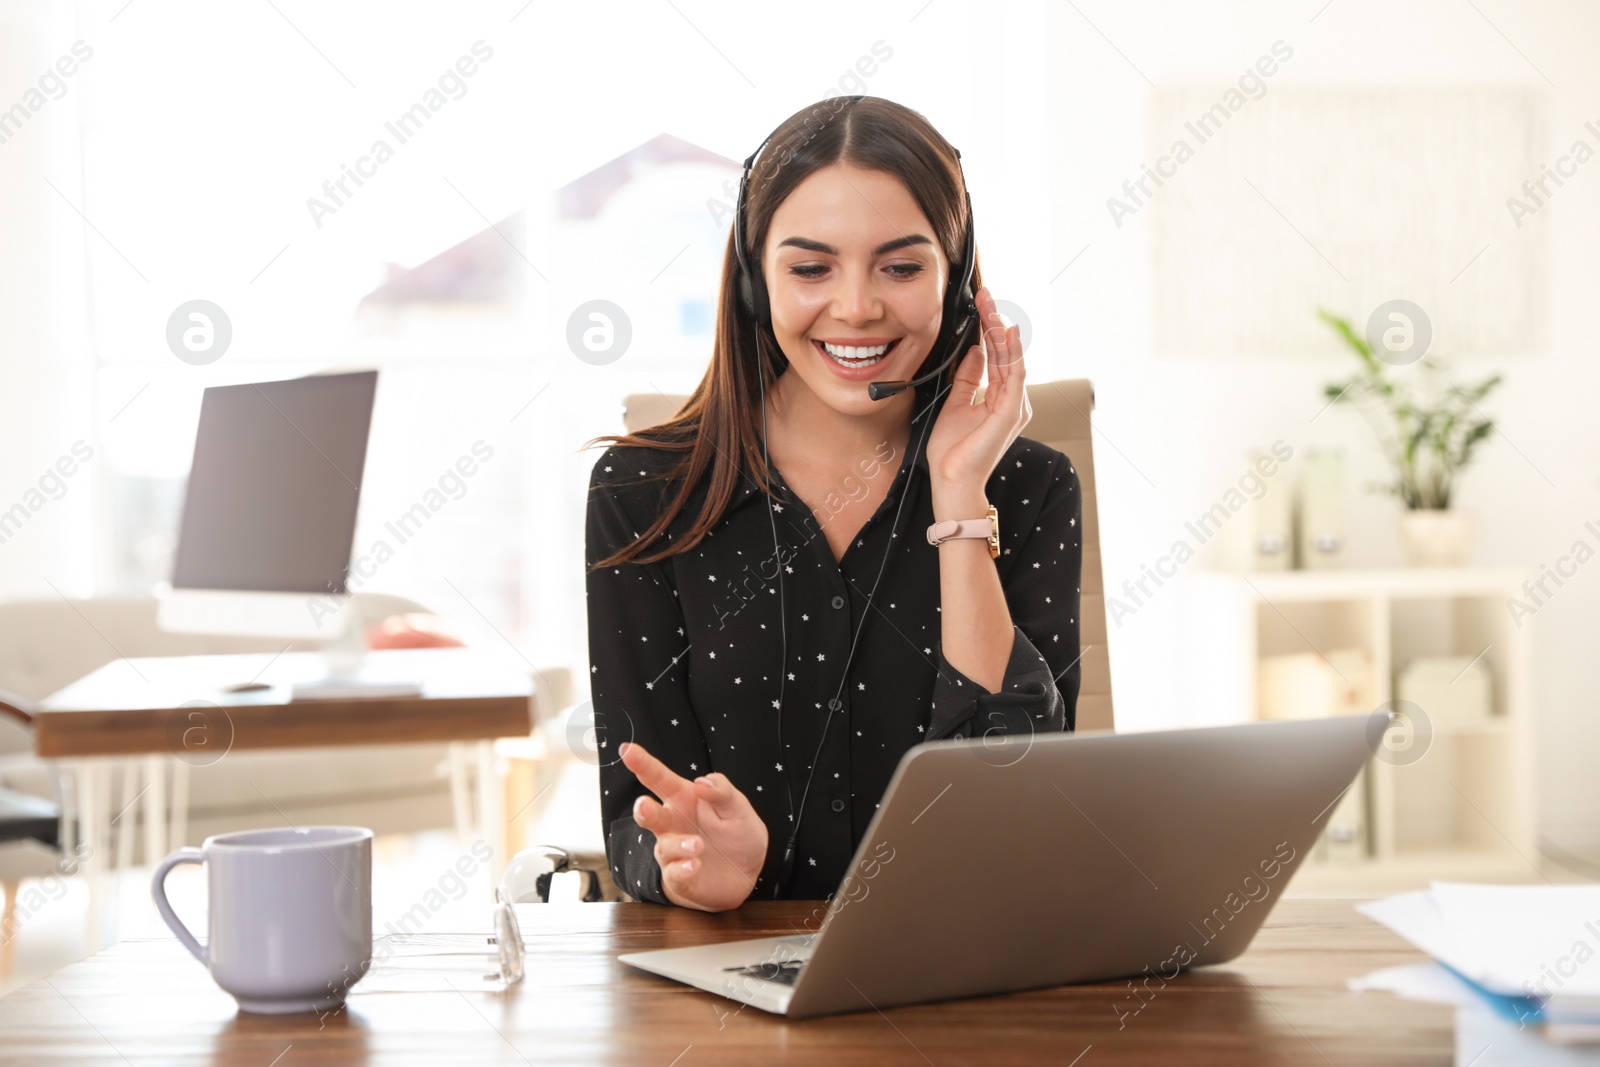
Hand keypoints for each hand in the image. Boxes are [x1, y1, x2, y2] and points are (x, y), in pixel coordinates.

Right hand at [620, 741, 767, 910]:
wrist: (749, 871)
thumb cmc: (737, 832)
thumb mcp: (738, 807)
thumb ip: (722, 791)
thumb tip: (701, 782)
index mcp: (684, 799)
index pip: (659, 778)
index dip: (642, 764)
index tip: (627, 750)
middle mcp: (673, 823)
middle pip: (648, 813)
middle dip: (643, 809)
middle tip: (644, 804)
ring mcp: (674, 851)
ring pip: (664, 846)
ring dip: (678, 845)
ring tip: (698, 845)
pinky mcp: (680, 877)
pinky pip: (673, 873)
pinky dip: (682, 869)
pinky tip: (695, 865)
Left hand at [924, 286, 1031, 515]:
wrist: (952, 479)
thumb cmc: (953, 450)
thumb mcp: (956, 402)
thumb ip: (969, 377)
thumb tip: (976, 350)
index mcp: (1000, 398)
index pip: (996, 355)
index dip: (989, 328)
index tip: (980, 304)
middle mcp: (1012, 399)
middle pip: (1005, 352)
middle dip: (995, 321)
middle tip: (985, 296)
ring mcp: (1014, 405)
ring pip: (1011, 358)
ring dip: (1001, 330)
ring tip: (991, 307)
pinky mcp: (1010, 412)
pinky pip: (1014, 375)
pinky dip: (1012, 352)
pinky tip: (1006, 332)